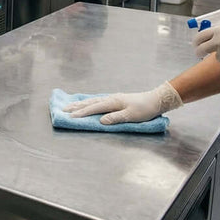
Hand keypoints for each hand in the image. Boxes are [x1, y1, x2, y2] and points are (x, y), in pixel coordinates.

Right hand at [63, 82, 182, 124]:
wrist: (156, 100)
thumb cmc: (145, 109)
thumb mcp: (131, 116)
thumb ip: (115, 118)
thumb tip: (101, 120)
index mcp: (112, 102)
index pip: (94, 108)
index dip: (81, 113)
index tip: (70, 116)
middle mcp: (110, 98)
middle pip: (90, 102)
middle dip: (76, 107)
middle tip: (63, 109)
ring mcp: (112, 98)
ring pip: (93, 101)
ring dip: (81, 104)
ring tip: (70, 106)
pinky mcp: (115, 100)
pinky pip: (97, 101)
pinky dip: (89, 102)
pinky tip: (86, 103)